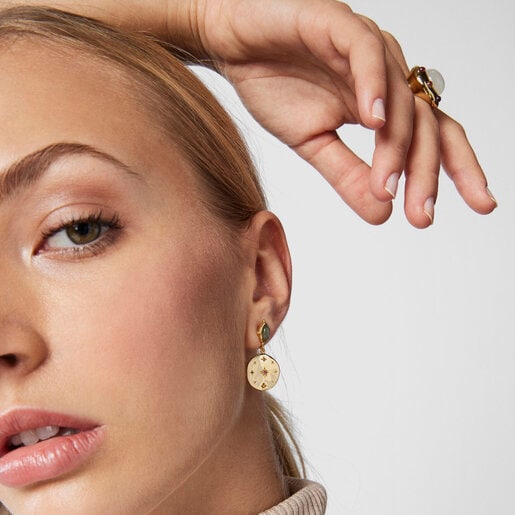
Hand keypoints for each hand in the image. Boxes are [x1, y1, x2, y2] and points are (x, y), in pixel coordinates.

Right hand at [189, 0, 496, 226]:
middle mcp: (384, 77)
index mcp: (381, 105)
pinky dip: (373, 86)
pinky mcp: (339, 26)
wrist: (233, 46)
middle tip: (421, 215)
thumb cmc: (273, 85)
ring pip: (400, 97)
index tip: (478, 206)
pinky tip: (372, 123)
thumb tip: (382, 213)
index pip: (431, 138)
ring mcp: (366, 50)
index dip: (457, 169)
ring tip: (387, 185)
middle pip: (424, 124)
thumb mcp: (313, 144)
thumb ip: (347, 175)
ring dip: (395, 146)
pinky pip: (366, 54)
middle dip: (426, 173)